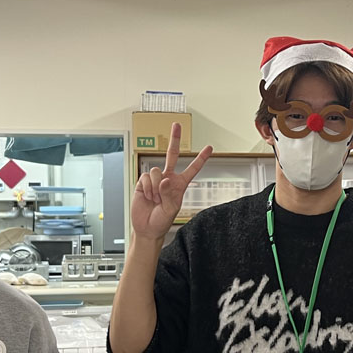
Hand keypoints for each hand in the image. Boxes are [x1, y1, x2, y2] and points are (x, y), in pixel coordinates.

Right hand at [131, 123, 212, 241]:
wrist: (146, 228)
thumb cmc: (161, 220)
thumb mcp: (171, 210)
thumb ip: (169, 193)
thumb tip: (164, 179)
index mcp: (179, 185)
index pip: (192, 169)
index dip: (201, 158)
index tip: (209, 147)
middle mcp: (168, 178)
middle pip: (171, 155)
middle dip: (174, 139)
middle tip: (177, 125)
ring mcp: (155, 180)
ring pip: (156, 171)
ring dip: (156, 187)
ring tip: (155, 199)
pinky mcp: (142, 182)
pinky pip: (145, 178)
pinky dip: (148, 188)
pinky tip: (148, 196)